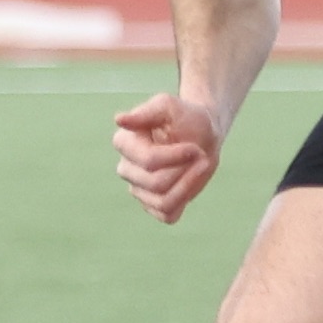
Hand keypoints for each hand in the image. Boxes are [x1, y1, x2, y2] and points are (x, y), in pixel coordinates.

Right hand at [113, 92, 224, 222]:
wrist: (203, 135)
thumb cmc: (186, 117)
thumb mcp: (169, 106)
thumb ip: (146, 112)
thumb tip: (119, 120)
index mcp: (124, 142)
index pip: (148, 161)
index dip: (176, 157)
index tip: (194, 148)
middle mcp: (127, 168)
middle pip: (156, 183)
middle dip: (186, 170)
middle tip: (200, 154)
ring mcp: (138, 188)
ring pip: (163, 202)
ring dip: (188, 185)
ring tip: (200, 167)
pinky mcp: (153, 204)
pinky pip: (167, 215)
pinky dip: (184, 201)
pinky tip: (189, 182)